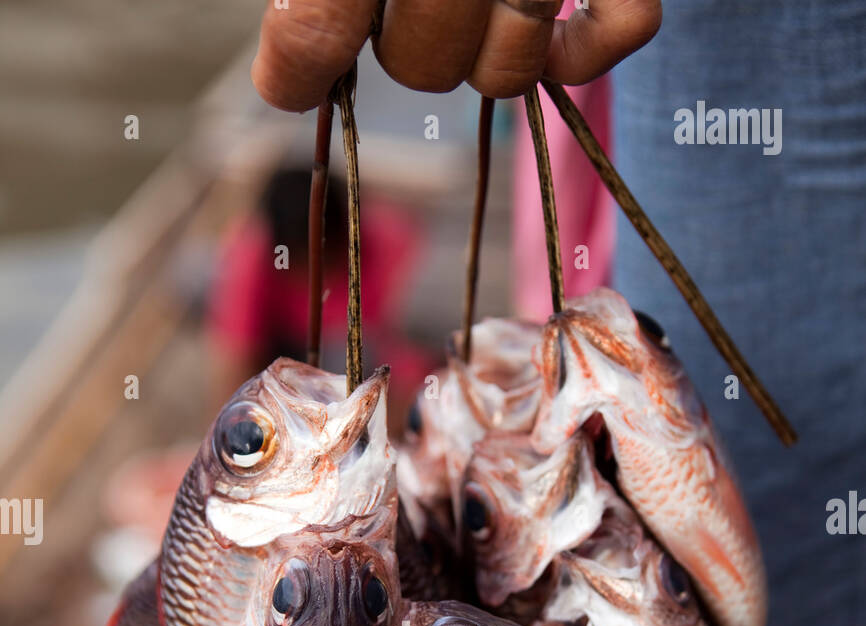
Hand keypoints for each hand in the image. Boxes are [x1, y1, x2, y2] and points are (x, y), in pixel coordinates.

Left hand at [252, 0, 661, 112]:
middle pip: (422, 62)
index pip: (323, 16)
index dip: (300, 59)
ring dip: (487, 47)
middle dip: (409, 47)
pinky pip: (622, 28)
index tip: (290, 78)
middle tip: (412, 2)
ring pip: (508, 67)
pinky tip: (566, 30)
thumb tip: (293, 50)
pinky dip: (593, 45)